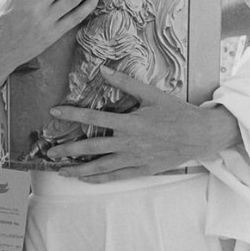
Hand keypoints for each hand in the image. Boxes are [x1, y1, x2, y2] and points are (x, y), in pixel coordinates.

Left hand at [44, 69, 239, 180]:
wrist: (199, 135)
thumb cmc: (176, 112)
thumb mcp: (151, 94)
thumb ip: (126, 82)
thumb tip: (103, 70)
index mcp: (130, 123)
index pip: (94, 119)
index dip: (72, 115)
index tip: (54, 113)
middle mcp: (129, 144)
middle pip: (91, 148)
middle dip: (68, 151)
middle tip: (49, 153)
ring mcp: (135, 159)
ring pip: (100, 168)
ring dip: (78, 170)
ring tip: (61, 171)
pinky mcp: (142, 170)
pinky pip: (116, 177)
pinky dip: (99, 179)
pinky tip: (86, 180)